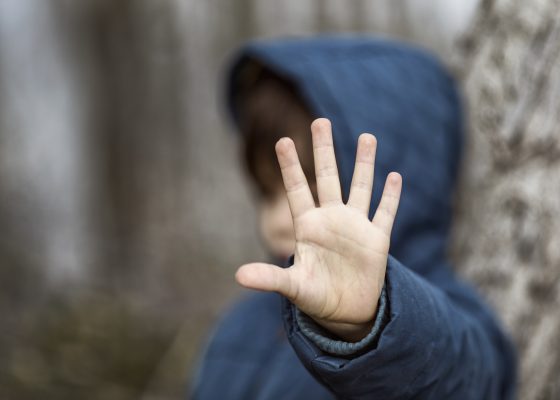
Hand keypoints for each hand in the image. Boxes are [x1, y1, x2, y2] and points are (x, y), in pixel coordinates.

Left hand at [236, 118, 401, 341]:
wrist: (345, 312)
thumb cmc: (315, 297)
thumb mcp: (293, 288)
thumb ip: (270, 278)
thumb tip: (238, 276)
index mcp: (307, 226)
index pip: (297, 190)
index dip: (290, 167)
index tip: (282, 141)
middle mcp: (330, 219)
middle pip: (327, 178)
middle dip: (324, 150)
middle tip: (320, 121)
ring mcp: (355, 227)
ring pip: (360, 187)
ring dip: (364, 164)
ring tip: (367, 136)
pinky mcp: (377, 240)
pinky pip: (385, 213)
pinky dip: (390, 197)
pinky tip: (394, 176)